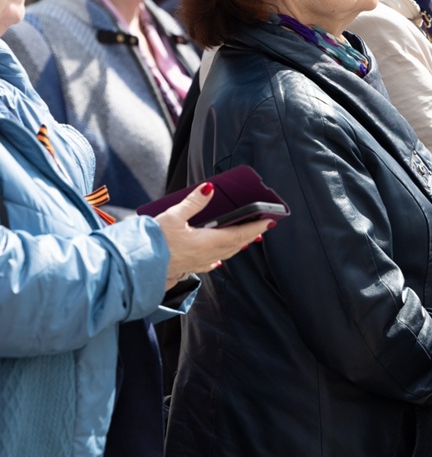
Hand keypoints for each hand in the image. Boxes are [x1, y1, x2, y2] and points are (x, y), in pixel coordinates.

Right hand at [155, 182, 273, 290]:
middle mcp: (207, 255)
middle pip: (235, 244)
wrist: (135, 267)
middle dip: (250, 234)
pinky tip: (218, 258)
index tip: (270, 220)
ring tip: (246, 238)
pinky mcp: (188, 268)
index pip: (240, 233)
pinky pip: (210, 262)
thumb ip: (194, 202)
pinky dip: (220, 256)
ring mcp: (198, 263)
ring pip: (225, 254)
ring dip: (237, 245)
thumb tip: (209, 188)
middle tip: (262, 226)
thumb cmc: (153, 243)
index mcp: (208, 241)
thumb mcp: (173, 216)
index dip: (257, 226)